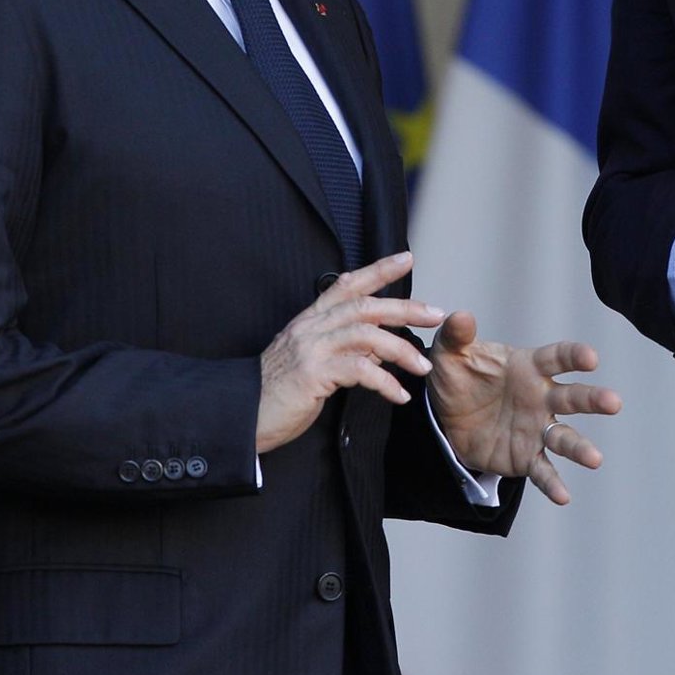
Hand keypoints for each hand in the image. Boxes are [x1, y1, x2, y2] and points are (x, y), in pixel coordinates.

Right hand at [256, 252, 443, 453]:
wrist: (239, 417)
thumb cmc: (277, 394)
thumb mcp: (312, 362)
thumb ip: (344, 349)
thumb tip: (381, 347)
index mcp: (310, 320)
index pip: (347, 285)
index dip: (378, 269)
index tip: (406, 258)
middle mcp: (310, 328)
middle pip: (364, 305)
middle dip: (404, 307)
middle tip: (435, 314)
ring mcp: (310, 348)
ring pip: (365, 334)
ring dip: (400, 349)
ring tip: (423, 367)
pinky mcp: (312, 374)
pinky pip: (358, 370)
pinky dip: (383, 381)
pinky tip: (398, 395)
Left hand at [427, 312, 622, 504]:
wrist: (445, 417)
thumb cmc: (458, 377)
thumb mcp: (450, 354)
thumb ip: (456, 335)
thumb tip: (460, 315)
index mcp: (528, 366)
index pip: (557, 358)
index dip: (574, 356)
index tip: (591, 358)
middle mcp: (541, 397)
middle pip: (572, 397)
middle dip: (593, 400)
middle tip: (614, 403)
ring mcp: (536, 428)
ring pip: (564, 437)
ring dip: (580, 447)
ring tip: (595, 459)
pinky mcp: (525, 456)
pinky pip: (542, 470)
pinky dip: (552, 483)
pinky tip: (563, 496)